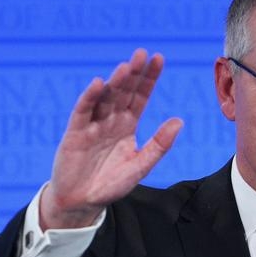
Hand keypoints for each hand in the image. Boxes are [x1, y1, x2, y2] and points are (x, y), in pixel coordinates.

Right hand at [39, 49, 182, 229]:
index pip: (141, 96)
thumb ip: (159, 145)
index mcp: (128, 125)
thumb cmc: (111, 184)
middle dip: (134, 73)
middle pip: (124, 92)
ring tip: (127, 67)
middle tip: (143, 53)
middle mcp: (111, 120)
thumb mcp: (140, 165)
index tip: (159, 59)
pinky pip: (83, 111)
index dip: (149, 78)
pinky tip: (98, 84)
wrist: (83, 202)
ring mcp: (93, 125)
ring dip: (115, 82)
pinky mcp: (75, 133)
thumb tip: (179, 121)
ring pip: (106, 98)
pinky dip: (90, 97)